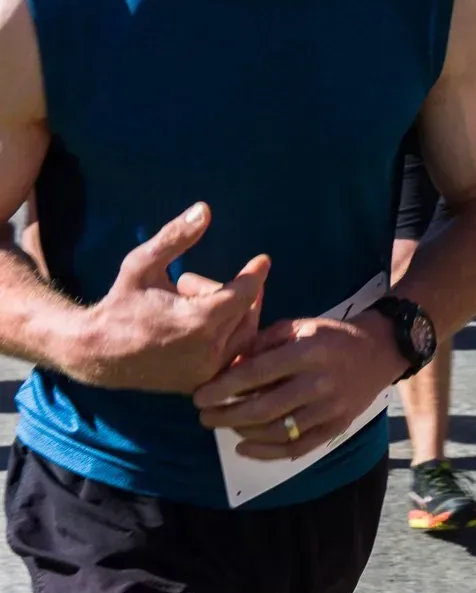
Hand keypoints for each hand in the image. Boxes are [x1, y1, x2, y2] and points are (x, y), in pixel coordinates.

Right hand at [69, 203, 266, 392]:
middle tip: (207, 282)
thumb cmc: (120, 303)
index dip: (254, 275)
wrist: (96, 353)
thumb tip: (204, 209)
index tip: (262, 259)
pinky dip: (230, 335)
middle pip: (244, 313)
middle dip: (234, 292)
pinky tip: (214, 320)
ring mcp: (206, 372)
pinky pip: (233, 356)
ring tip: (206, 299)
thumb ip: (174, 238)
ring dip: (234, 314)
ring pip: (243, 336)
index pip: (244, 294)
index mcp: (198, 323)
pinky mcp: (202, 383)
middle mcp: (208, 352)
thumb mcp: (142, 264)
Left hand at [194, 312, 404, 460]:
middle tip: (204, 416)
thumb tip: (229, 365)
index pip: (258, 374)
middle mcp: (320, 383)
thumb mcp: (300, 326)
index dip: (224, 387)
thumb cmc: (333, 337)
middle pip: (264, 407)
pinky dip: (267, 452)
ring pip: (277, 431)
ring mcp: (330, 409)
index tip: (200, 396)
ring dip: (243, 432)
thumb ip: (264, 342)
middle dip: (227, 415)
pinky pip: (297, 448)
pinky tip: (244, 447)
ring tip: (224, 426)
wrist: (379, 352)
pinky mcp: (336, 427)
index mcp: (309, 353)